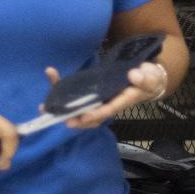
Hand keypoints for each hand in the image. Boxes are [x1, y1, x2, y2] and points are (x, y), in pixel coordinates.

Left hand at [44, 61, 168, 130]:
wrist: (146, 79)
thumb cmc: (149, 79)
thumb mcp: (150, 78)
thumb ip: (144, 77)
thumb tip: (134, 75)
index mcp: (121, 102)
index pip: (106, 111)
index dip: (94, 115)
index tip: (81, 118)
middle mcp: (107, 104)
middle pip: (88, 117)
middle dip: (73, 118)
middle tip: (57, 117)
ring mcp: (98, 100)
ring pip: (80, 109)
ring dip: (63, 108)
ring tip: (44, 106)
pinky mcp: (93, 93)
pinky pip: (77, 97)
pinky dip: (63, 90)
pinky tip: (52, 77)